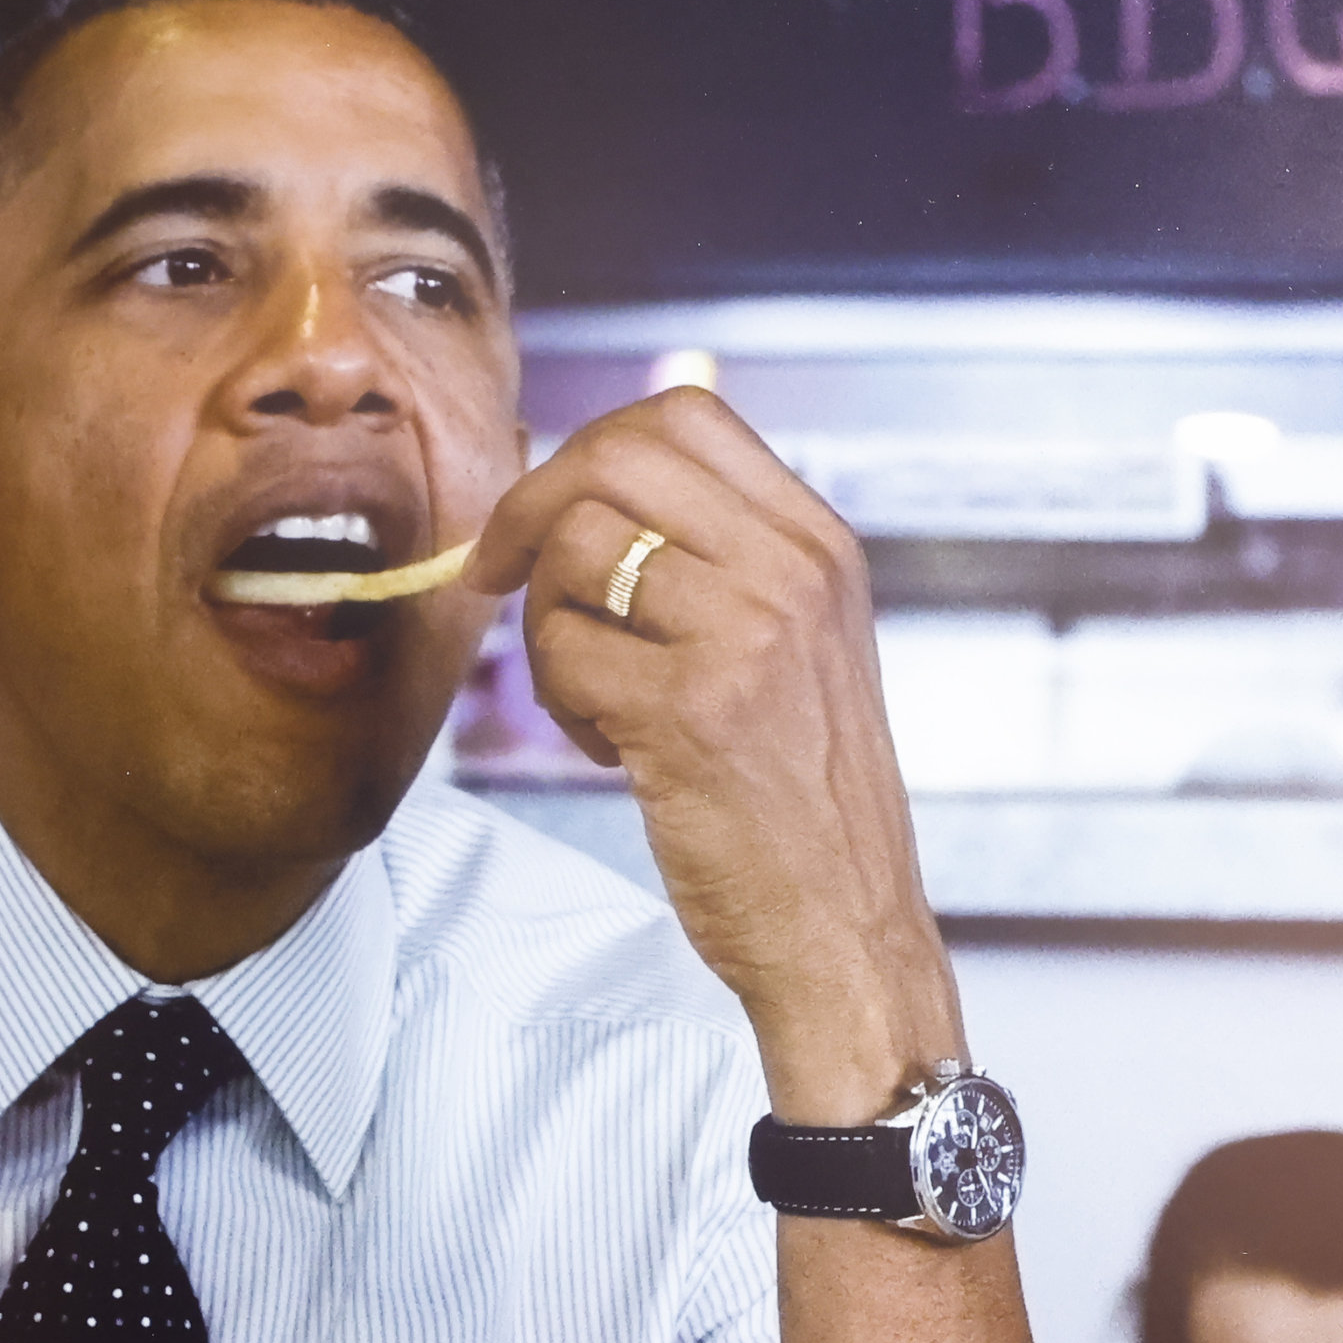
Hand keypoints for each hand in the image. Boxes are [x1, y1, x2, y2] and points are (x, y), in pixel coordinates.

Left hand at [464, 389, 951, 1118]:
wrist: (846, 928)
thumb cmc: (807, 806)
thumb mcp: (801, 650)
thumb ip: (726, 564)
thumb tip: (592, 496)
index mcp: (819, 546)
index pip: (685, 414)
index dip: (587, 448)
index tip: (545, 510)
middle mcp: (792, 572)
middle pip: (616, 455)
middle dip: (528, 507)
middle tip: (495, 572)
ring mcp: (745, 633)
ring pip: (575, 549)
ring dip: (546, 623)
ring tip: (590, 695)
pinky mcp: (690, 708)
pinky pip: (563, 651)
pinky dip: (560, 703)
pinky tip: (611, 746)